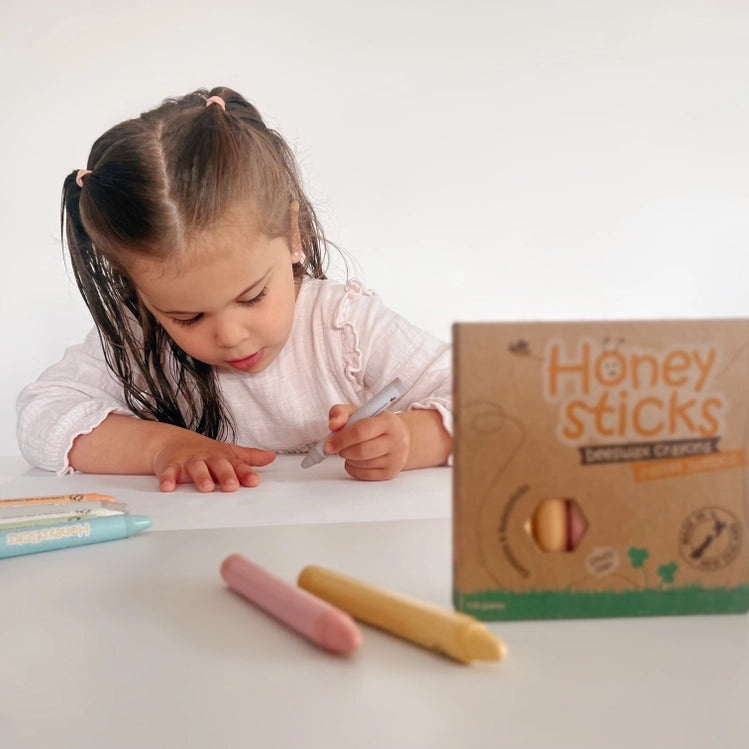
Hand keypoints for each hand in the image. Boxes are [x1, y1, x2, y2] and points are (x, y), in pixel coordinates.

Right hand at [151, 430, 275, 491]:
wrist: (170, 440)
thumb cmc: (204, 451)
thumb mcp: (228, 452)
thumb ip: (249, 457)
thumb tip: (271, 457)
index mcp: (223, 457)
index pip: (237, 465)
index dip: (246, 473)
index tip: (254, 481)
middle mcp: (207, 458)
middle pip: (218, 465)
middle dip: (225, 475)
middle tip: (232, 486)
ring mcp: (189, 461)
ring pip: (196, 468)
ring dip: (201, 477)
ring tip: (206, 488)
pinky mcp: (171, 465)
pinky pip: (169, 472)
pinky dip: (168, 479)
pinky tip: (169, 487)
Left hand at [324, 404, 410, 480]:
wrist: (399, 438)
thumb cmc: (374, 424)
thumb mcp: (358, 412)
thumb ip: (340, 413)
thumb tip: (333, 425)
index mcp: (387, 421)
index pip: (361, 431)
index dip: (341, 439)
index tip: (328, 444)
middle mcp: (396, 440)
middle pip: (361, 451)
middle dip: (344, 450)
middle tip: (337, 447)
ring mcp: (395, 458)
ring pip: (361, 464)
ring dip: (348, 458)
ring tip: (350, 450)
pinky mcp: (390, 472)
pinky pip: (363, 475)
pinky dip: (352, 468)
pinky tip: (355, 460)